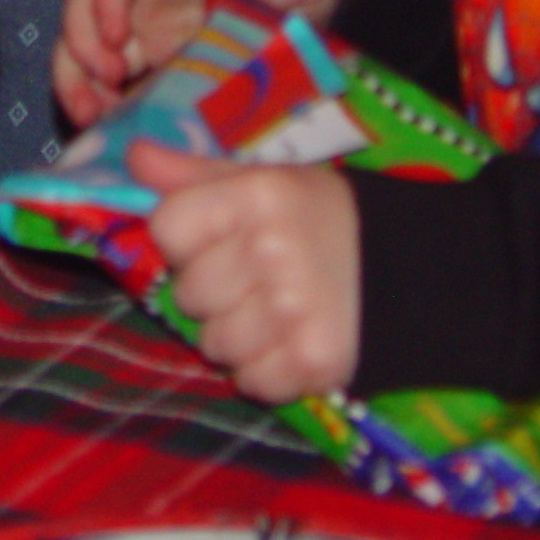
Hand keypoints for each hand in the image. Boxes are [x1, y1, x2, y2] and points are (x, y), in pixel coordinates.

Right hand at [51, 0, 344, 126]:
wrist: (319, 1)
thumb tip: (224, 13)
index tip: (117, 37)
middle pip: (87, 0)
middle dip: (82, 40)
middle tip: (105, 80)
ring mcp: (147, 21)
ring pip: (87, 41)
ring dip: (77, 75)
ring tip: (91, 114)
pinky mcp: (153, 60)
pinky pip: (111, 78)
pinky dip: (100, 100)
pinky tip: (107, 127)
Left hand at [134, 140, 360, 403]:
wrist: (406, 270)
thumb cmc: (315, 219)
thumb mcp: (260, 181)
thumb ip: (192, 174)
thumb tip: (133, 157)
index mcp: (258, 194)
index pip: (167, 227)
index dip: (186, 240)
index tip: (220, 240)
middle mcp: (273, 249)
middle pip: (187, 293)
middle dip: (213, 291)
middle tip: (254, 279)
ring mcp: (293, 309)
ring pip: (212, 344)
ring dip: (236, 337)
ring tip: (274, 313)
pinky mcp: (312, 361)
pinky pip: (250, 382)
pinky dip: (265, 372)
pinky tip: (290, 343)